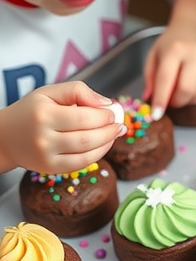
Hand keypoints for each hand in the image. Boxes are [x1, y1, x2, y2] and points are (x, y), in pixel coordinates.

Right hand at [0, 82, 125, 174]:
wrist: (6, 137)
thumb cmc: (31, 111)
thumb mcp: (49, 92)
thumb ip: (78, 91)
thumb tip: (106, 103)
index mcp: (44, 115)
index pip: (83, 117)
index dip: (103, 116)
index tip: (113, 112)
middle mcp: (44, 138)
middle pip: (87, 137)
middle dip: (109, 131)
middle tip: (120, 125)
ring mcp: (47, 156)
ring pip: (87, 153)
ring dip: (107, 143)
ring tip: (115, 133)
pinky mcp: (50, 169)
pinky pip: (81, 164)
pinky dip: (97, 155)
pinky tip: (103, 145)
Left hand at [143, 24, 195, 114]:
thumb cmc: (173, 43)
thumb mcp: (154, 54)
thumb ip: (150, 77)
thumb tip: (149, 99)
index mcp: (175, 48)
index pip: (166, 79)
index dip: (161, 100)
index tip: (156, 114)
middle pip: (187, 91)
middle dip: (177, 103)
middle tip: (171, 101)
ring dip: (189, 101)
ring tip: (184, 90)